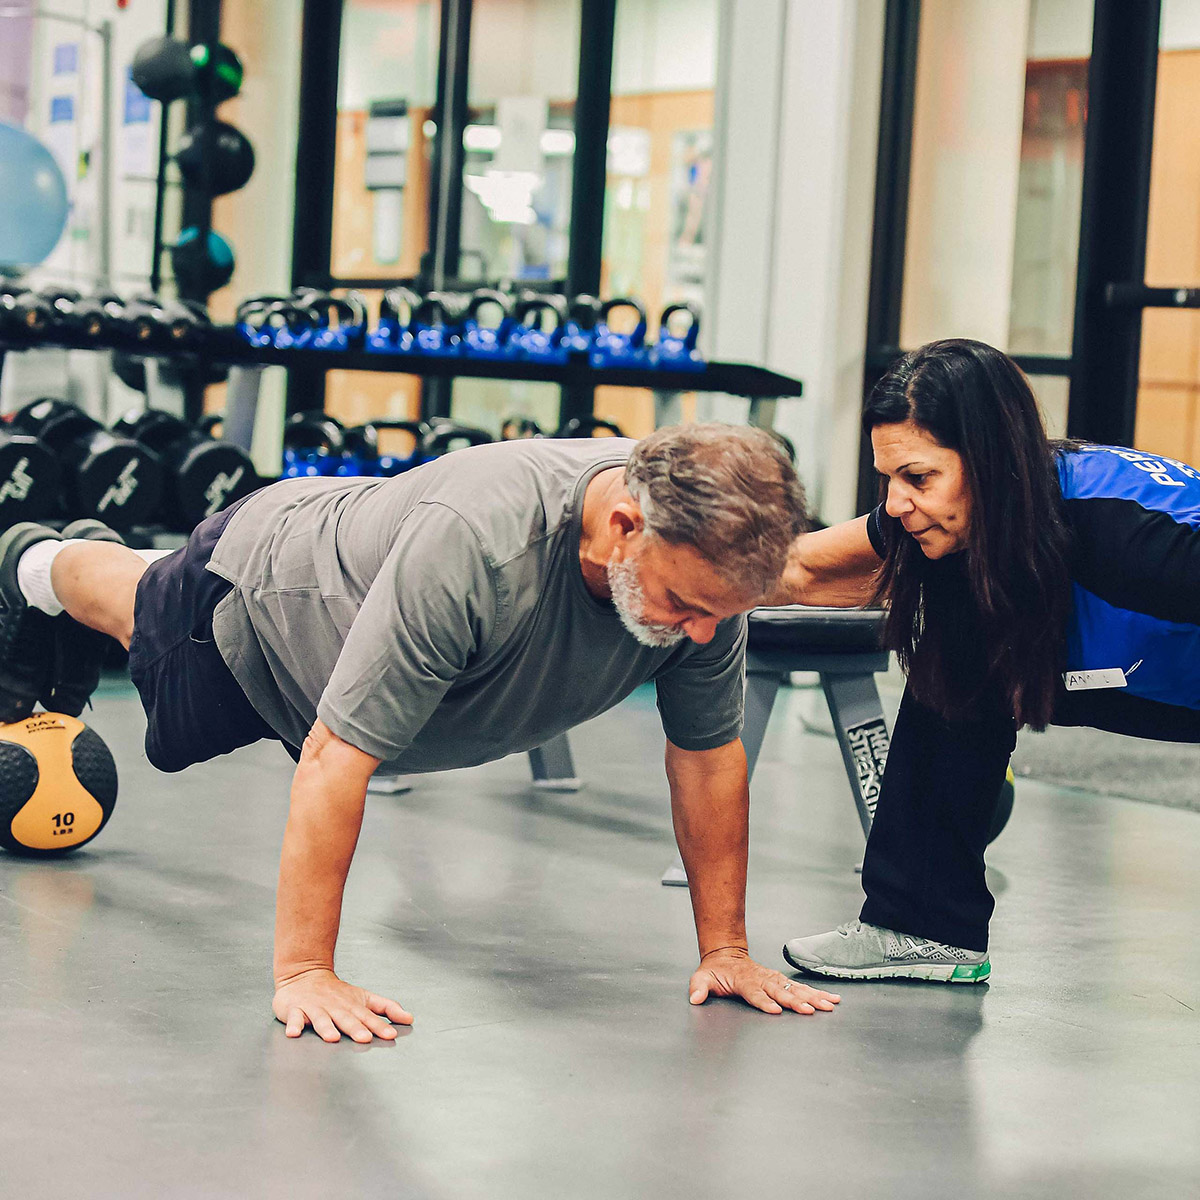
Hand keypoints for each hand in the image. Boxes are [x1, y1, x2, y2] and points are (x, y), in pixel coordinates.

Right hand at [273, 967, 413, 1042]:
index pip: (368, 1017)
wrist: (305, 974)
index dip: (379, 1026)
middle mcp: (335, 1007)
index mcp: (352, 1006)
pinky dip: (293, 1025)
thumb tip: (410, 1018)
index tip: (390, 1035)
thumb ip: (387, 1008)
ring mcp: (315, 1008)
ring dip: (326, 1028)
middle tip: (365, 1038)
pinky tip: (294, 1033)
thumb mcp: (365, 997)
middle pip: (346, 1019)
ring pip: (321, 1019)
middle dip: (355, 1028)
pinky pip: (294, 1018)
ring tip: (332, 1037)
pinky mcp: (295, 1010)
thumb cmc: (338, 993)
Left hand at [688, 948, 840, 1014]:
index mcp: (744, 981)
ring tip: (829, 1005)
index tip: (775, 1009)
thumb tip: (695, 998)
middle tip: (809, 1010)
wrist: (726, 955)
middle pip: (780, 991)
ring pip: (795, 989)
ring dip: (812, 997)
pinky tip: (832, 999)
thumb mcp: (702, 978)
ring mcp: (773, 980)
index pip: (755, 993)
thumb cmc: (715, 971)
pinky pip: (800, 988)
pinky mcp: (781, 981)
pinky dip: (817, 993)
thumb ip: (699, 988)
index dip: (764, 1001)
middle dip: (795, 1001)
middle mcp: (762, 980)